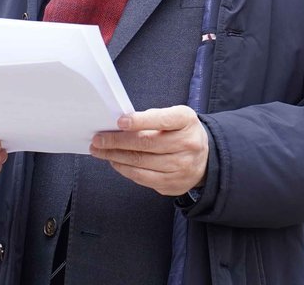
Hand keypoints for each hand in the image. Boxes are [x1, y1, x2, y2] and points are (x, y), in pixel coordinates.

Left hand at [90, 106, 208, 196]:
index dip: (139, 121)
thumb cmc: (182, 133)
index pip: (162, 120)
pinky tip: (115, 162)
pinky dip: (124, 169)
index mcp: (187, 122)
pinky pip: (142, 177)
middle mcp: (187, 145)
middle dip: (117, 141)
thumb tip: (120, 125)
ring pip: (141, 163)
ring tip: (100, 151)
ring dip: (115, 157)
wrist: (205, 160)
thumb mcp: (176, 117)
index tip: (119, 122)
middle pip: (146, 144)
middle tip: (98, 139)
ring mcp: (181, 167)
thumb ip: (153, 118)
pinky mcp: (172, 184)